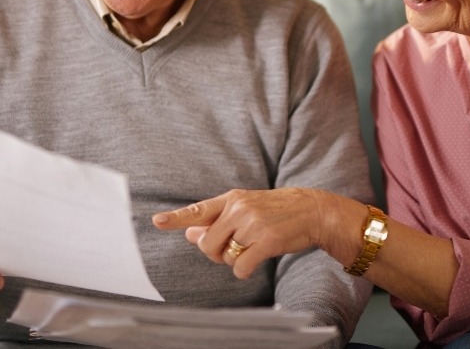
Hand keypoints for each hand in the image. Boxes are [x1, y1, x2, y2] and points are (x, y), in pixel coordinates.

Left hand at [152, 188, 362, 278]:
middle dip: (214, 253)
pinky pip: (240, 267)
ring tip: (252, 247)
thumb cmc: (275, 212)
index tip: (157, 221)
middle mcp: (238, 209)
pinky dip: (244, 270)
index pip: (198, 210)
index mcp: (231, 199)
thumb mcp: (245, 208)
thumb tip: (188, 233)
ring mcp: (252, 224)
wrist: (312, 210)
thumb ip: (216, 220)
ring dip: (234, 260)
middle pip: (206, 244)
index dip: (176, 218)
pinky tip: (256, 260)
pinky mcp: (266, 241)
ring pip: (224, 257)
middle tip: (232, 249)